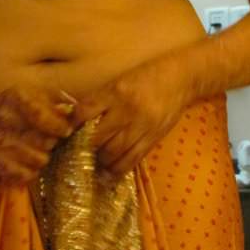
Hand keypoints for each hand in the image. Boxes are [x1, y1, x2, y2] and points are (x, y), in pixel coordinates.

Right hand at [0, 84, 77, 184]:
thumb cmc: (12, 105)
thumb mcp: (32, 93)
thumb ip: (57, 100)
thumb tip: (75, 113)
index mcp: (14, 98)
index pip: (41, 116)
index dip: (59, 126)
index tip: (65, 130)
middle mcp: (3, 119)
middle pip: (45, 141)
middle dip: (52, 142)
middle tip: (49, 140)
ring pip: (39, 160)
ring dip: (43, 156)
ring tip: (37, 149)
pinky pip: (25, 175)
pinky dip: (31, 170)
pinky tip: (27, 161)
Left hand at [72, 54, 190, 175]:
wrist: (181, 79)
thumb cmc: (146, 77)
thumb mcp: (119, 82)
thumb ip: (100, 100)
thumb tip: (76, 120)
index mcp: (115, 92)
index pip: (85, 112)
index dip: (73, 125)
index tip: (68, 132)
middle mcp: (127, 110)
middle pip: (97, 137)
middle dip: (85, 147)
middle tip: (77, 152)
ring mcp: (141, 126)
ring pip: (113, 152)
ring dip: (100, 160)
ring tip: (94, 161)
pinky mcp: (153, 138)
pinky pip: (132, 160)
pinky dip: (117, 169)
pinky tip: (109, 173)